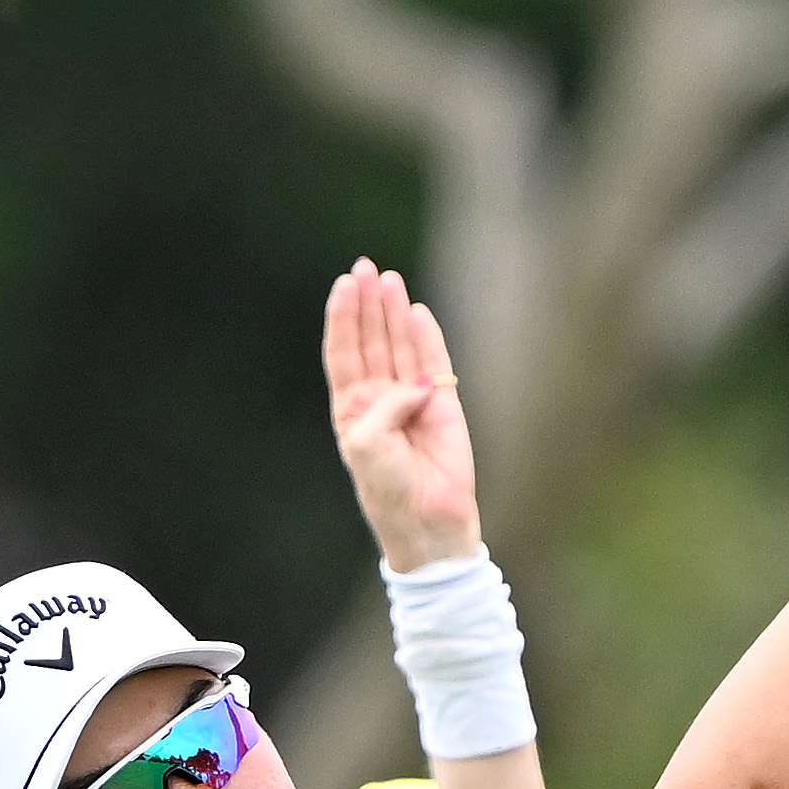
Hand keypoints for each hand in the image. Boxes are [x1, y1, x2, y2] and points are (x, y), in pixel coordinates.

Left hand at [323, 262, 485, 566]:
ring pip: (401, 345)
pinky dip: (427, 337)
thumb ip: (385, 404)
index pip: (344, 353)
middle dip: (367, 304)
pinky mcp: (445, 404)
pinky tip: (417, 312)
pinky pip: (435, 363)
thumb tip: (418, 382)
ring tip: (389, 279)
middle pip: (371, 340)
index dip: (343, 318)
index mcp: (352, 409)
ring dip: (394, 313)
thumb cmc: (387, 488)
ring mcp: (413, 399)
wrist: (427, 520)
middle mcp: (380, 399)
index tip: (345, 285)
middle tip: (366, 268)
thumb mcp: (366, 444)